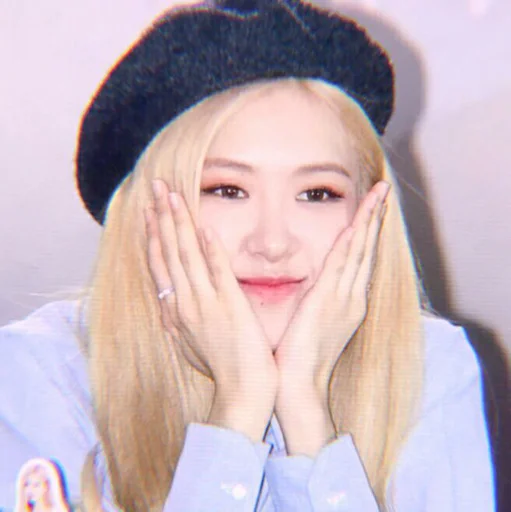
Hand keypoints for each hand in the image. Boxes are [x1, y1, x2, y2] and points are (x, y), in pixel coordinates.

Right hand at [144, 180, 277, 428]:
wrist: (241, 393)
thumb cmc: (220, 369)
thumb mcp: (189, 346)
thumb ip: (178, 321)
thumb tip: (169, 305)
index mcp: (175, 312)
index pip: (159, 266)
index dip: (153, 236)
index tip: (150, 212)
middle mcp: (184, 304)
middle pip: (169, 253)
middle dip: (161, 217)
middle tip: (156, 187)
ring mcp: (206, 304)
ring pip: (187, 256)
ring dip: (179, 224)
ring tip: (172, 196)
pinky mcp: (230, 306)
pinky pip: (218, 272)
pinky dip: (210, 249)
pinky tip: (204, 227)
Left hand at [275, 181, 390, 404]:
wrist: (299, 384)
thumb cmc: (302, 357)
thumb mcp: (316, 324)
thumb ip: (319, 303)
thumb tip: (315, 289)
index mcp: (349, 302)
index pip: (361, 259)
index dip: (368, 232)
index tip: (370, 210)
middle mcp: (351, 297)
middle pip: (366, 249)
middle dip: (374, 218)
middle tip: (382, 190)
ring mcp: (342, 298)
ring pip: (358, 252)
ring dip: (367, 221)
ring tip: (377, 195)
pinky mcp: (326, 301)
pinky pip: (340, 266)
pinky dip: (349, 244)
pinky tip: (355, 224)